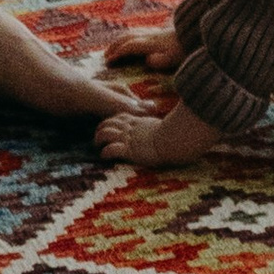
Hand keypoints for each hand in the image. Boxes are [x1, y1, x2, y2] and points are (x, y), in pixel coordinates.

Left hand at [96, 98, 225, 169]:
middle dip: (98, 129)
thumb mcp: (162, 125)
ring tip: (97, 147)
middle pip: (106, 122)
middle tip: (96, 138)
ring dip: (98, 140)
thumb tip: (168, 125)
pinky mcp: (130, 150)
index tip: (106, 127)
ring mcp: (129, 138)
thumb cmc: (174, 133)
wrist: (177, 140)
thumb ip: (156, 124)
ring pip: (104, 133)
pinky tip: (103, 157)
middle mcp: (130, 127)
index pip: (117, 116)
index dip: (108, 121)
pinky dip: (104, 153)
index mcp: (137, 120)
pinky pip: (111, 149)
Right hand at [103, 24, 183, 75]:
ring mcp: (154, 32)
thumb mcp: (174, 58)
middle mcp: (150, 36)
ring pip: (132, 33)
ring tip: (114, 48)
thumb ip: (160, 60)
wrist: (196, 33)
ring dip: (120, 40)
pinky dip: (129, 36)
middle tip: (106, 56)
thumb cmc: (185, 49)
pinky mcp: (159, 32)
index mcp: (151, 43)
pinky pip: (138, 32)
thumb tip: (148, 61)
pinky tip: (131, 41)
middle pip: (127, 37)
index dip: (117, 53)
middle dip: (114, 46)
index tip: (108, 61)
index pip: (129, 47)